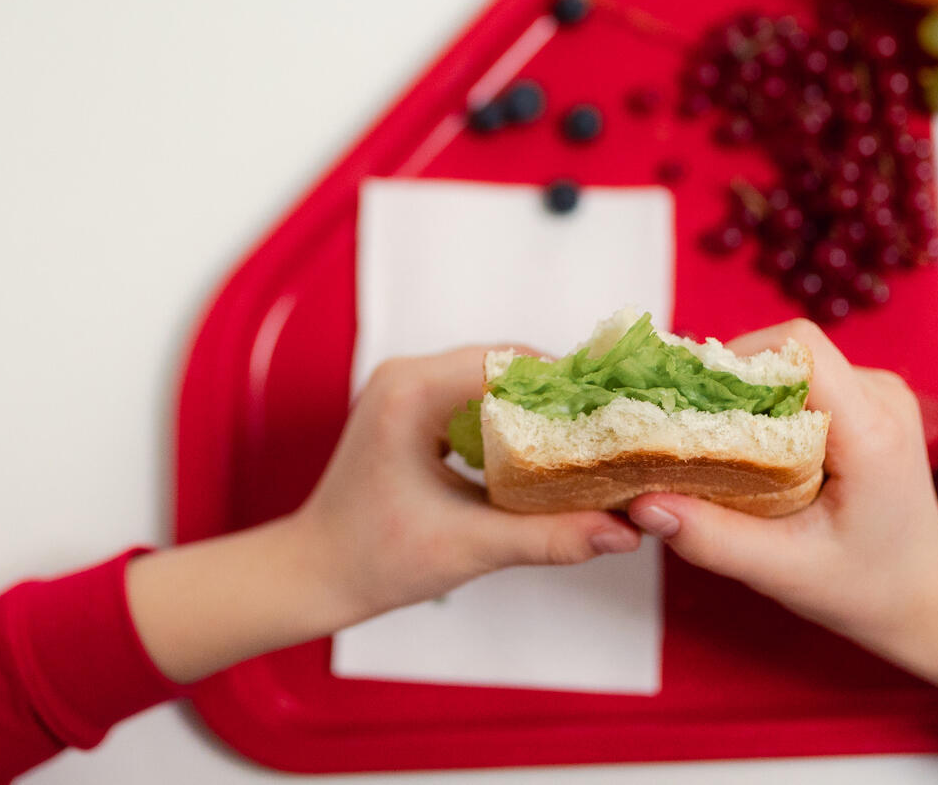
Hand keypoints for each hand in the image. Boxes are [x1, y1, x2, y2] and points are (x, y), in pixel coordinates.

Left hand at [127, 346, 639, 682]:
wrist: (315, 573)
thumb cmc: (371, 559)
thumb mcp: (470, 546)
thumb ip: (550, 536)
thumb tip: (621, 531)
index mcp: (412, 391)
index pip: (509, 363)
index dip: (567, 385)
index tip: (614, 413)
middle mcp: (407, 375)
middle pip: (506, 364)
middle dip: (560, 397)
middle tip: (613, 430)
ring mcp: (406, 387)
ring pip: (494, 377)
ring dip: (539, 406)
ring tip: (589, 441)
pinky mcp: (412, 407)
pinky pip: (475, 396)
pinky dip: (513, 418)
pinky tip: (545, 453)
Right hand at [627, 317, 937, 649]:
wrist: (924, 598)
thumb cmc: (865, 589)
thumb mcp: (786, 572)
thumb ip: (715, 538)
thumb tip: (642, 504)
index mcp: (871, 429)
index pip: (800, 347)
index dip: (737, 359)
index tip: (690, 402)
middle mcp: (881, 396)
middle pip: (788, 350)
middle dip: (731, 383)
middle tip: (688, 431)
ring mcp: (878, 395)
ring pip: (792, 361)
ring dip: (746, 396)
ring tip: (716, 444)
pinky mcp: (866, 402)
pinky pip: (803, 379)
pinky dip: (765, 405)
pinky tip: (748, 450)